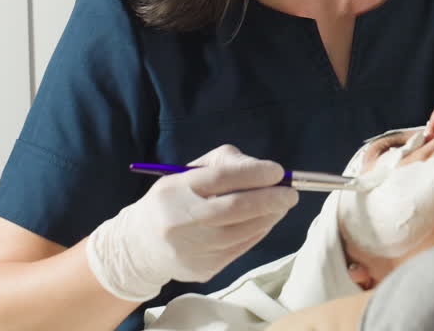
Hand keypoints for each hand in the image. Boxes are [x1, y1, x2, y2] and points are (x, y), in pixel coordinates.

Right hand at [86, 145, 298, 300]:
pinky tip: (264, 222)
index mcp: (174, 190)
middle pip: (235, 209)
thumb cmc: (177, 199)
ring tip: (281, 205)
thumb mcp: (190, 172)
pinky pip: (240, 248)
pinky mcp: (201, 269)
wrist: (142, 245)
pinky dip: (258, 232)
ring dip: (269, 217)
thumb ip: (228, 164)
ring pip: (242, 232)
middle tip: (291, 193)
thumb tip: (268, 172)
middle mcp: (179, 220)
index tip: (278, 172)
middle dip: (270, 199)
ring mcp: (190, 249)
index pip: (220, 178)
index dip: (254, 174)